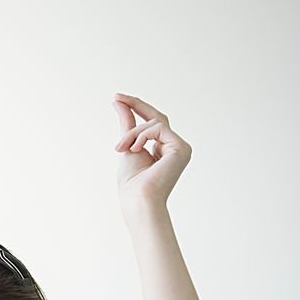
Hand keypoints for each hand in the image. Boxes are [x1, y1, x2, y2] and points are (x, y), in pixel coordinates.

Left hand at [112, 93, 191, 209]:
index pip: (153, 123)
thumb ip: (127, 124)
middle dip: (136, 106)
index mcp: (164, 150)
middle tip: (117, 98)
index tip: (117, 98)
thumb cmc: (132, 183)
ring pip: (155, 123)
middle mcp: (175, 148)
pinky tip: (135, 149)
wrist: (138, 201)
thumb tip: (118, 102)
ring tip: (121, 148)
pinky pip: (159, 128)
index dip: (137, 108)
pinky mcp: (182, 149)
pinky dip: (142, 136)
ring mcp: (181, 148)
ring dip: (133, 133)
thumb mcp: (127, 146)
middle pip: (157, 118)